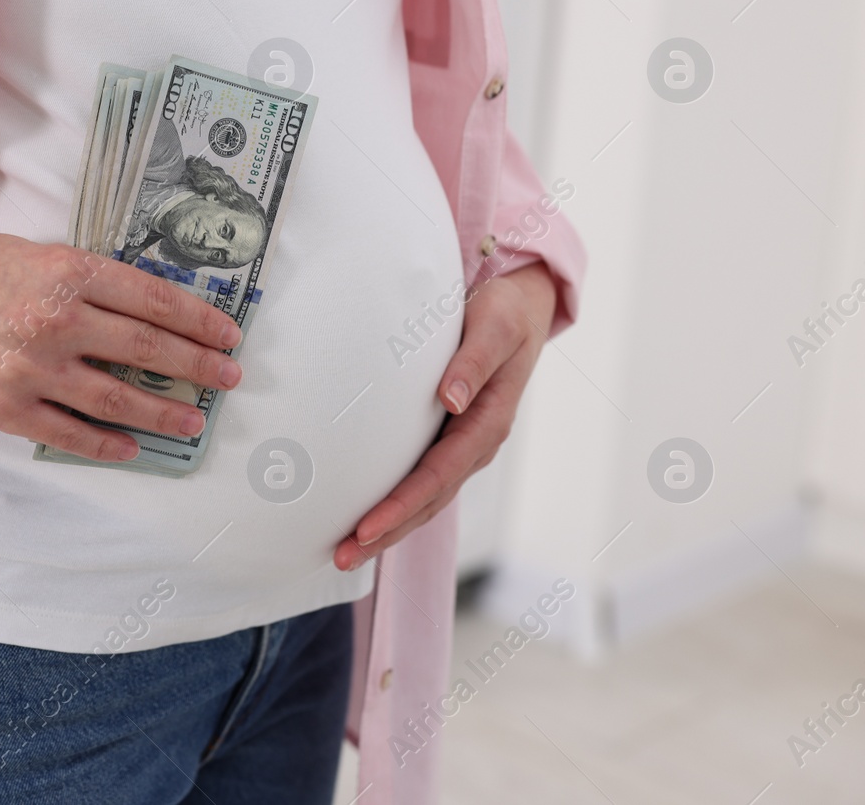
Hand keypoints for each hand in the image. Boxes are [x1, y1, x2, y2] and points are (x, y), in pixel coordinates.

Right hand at [0, 202, 243, 461]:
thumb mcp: (29, 253)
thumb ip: (83, 279)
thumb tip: (141, 310)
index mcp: (66, 271)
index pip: (154, 299)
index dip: (199, 319)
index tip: (228, 332)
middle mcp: (56, 319)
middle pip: (148, 349)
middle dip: (199, 365)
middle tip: (230, 376)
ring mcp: (32, 368)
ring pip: (118, 398)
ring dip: (165, 412)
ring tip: (193, 420)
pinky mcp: (4, 407)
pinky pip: (70, 432)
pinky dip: (107, 442)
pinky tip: (131, 446)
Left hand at [333, 262, 557, 570]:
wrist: (522, 307)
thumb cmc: (505, 313)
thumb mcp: (496, 325)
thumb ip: (475, 361)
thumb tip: (452, 399)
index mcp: (489, 423)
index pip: (439, 475)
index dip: (402, 504)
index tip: (365, 527)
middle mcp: (476, 444)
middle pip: (429, 501)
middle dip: (387, 532)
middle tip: (342, 556)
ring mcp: (463, 446)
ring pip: (425, 499)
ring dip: (388, 528)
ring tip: (345, 553)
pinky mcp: (447, 439)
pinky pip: (421, 482)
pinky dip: (395, 505)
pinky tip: (365, 519)